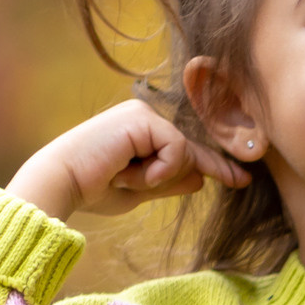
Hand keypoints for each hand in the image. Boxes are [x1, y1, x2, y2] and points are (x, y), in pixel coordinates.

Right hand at [6, 98, 245, 220]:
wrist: (61, 184)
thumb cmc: (91, 189)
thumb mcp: (138, 190)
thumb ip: (168, 182)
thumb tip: (199, 179)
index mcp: (141, 132)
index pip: (187, 152)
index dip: (217, 167)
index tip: (243, 180)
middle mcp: (144, 117)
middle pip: (189, 153)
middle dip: (180, 174)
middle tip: (144, 180)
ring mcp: (143, 114)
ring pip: (184, 154)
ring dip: (156, 178)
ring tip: (123, 177)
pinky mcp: (143, 118)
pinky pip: (176, 151)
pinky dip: (156, 170)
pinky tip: (126, 172)